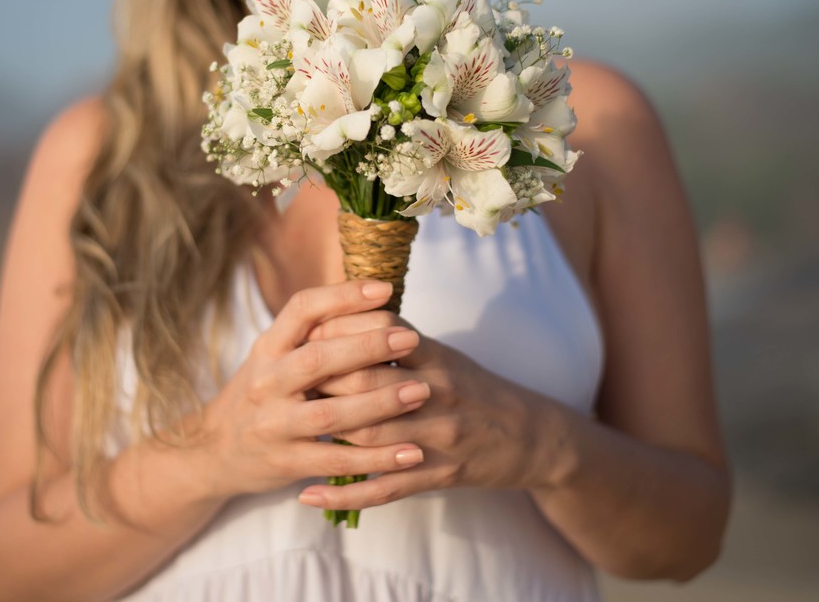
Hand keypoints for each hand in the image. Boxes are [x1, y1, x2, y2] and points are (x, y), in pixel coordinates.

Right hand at [195, 280, 432, 498]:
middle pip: (318, 359)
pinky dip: (377, 458)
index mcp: (268, 348)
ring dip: (380, 404)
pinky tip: (412, 452)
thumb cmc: (262, 395)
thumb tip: (374, 301)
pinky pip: (337, 461)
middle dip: (368, 347)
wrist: (214, 451)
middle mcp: (267, 382)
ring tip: (421, 392)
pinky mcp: (287, 462)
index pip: (301, 309)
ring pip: (330, 414)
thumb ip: (313, 336)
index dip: (342, 296)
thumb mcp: (274, 358)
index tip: (384, 290)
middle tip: (411, 339)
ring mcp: (275, 425)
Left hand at [295, 315, 556, 511]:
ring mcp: (439, 436)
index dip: (336, 335)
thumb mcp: (442, 355)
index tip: (302, 339)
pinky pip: (385, 488)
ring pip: (371, 435)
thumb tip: (338, 321)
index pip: (377, 334)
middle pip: (366, 383)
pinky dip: (343, 494)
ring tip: (290, 434)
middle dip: (321, 383)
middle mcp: (437, 391)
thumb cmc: (475, 389)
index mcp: (434, 356)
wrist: (533, 436)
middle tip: (286, 386)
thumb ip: (396, 341)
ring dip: (326, 436)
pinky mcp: (442, 475)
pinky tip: (307, 496)